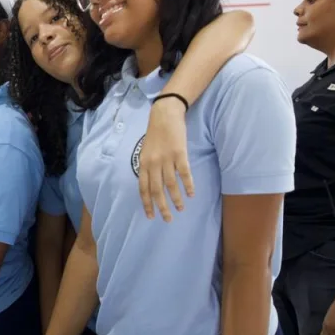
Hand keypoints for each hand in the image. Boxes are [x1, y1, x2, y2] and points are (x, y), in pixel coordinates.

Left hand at [139, 97, 194, 221]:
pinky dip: (188, 185)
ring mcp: (166, 159)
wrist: (164, 115)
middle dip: (161, 207)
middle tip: (168, 219)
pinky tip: (191, 194)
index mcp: (143, 163)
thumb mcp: (146, 150)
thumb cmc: (155, 133)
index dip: (147, 203)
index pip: (143, 188)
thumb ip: (148, 166)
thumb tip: (151, 184)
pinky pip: (184, 174)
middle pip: (156, 190)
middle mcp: (153, 163)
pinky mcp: (179, 153)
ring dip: (176, 199)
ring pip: (171, 184)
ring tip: (181, 209)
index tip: (151, 216)